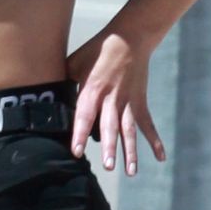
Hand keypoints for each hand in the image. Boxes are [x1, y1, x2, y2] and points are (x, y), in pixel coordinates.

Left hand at [67, 26, 165, 174]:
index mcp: (93, 89)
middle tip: (108, 166)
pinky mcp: (140, 102)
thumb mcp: (76, 62)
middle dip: (109, 147)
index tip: (77, 152)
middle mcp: (112, 98)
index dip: (80, 134)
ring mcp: (128, 101)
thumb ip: (65, 82)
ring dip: (130, 151)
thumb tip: (49, 98)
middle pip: (110, 126)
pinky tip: (160, 158)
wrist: (129, 37)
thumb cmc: (98, 50)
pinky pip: (147, 124)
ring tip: (130, 173)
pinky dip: (155, 141)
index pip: (85, 115)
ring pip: (129, 130)